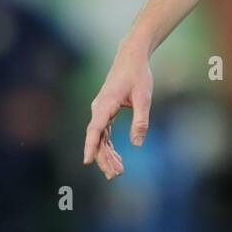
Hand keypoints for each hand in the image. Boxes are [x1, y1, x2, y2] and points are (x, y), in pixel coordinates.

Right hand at [83, 37, 153, 179]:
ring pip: (100, 138)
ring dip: (107, 154)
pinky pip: (104, 133)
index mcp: (105, 105)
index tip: (87, 161)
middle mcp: (99, 109)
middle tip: (115, 175)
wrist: (132, 57)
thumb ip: (141, 120)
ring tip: (117, 171)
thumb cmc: (138, 75)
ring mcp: (101, 110)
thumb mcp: (144, 97)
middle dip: (104, 158)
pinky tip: (117, 158)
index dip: (90, 146)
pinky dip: (110, 145)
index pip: (95, 129)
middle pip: (97, 138)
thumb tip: (137, 144)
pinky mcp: (106, 111)